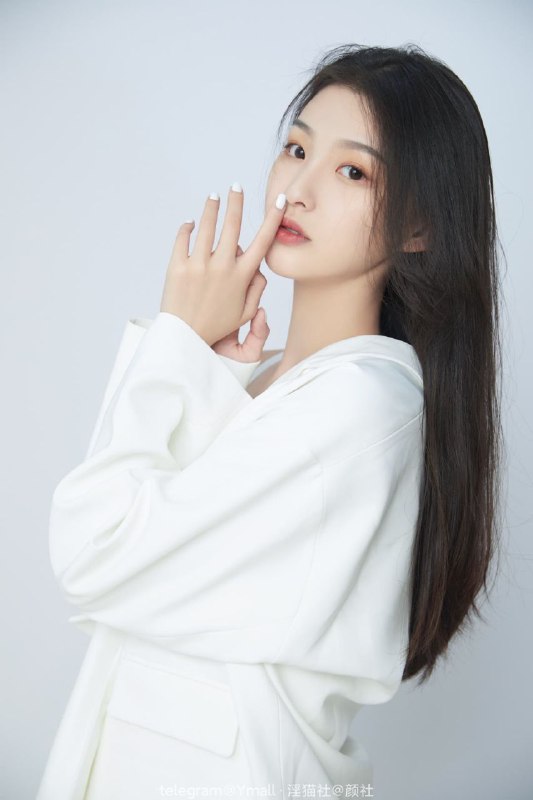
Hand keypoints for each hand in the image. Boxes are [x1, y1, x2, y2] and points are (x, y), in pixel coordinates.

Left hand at [160, 186, 285, 346]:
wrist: (185, 337)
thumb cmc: (216, 326)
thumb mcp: (244, 313)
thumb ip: (256, 289)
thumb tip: (258, 267)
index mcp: (241, 277)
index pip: (262, 241)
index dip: (273, 218)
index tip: (278, 201)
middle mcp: (222, 267)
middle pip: (232, 225)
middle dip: (236, 202)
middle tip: (236, 187)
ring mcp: (198, 265)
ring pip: (206, 226)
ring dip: (211, 208)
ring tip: (213, 197)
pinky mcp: (177, 267)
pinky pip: (183, 238)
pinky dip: (187, 227)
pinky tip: (190, 223)